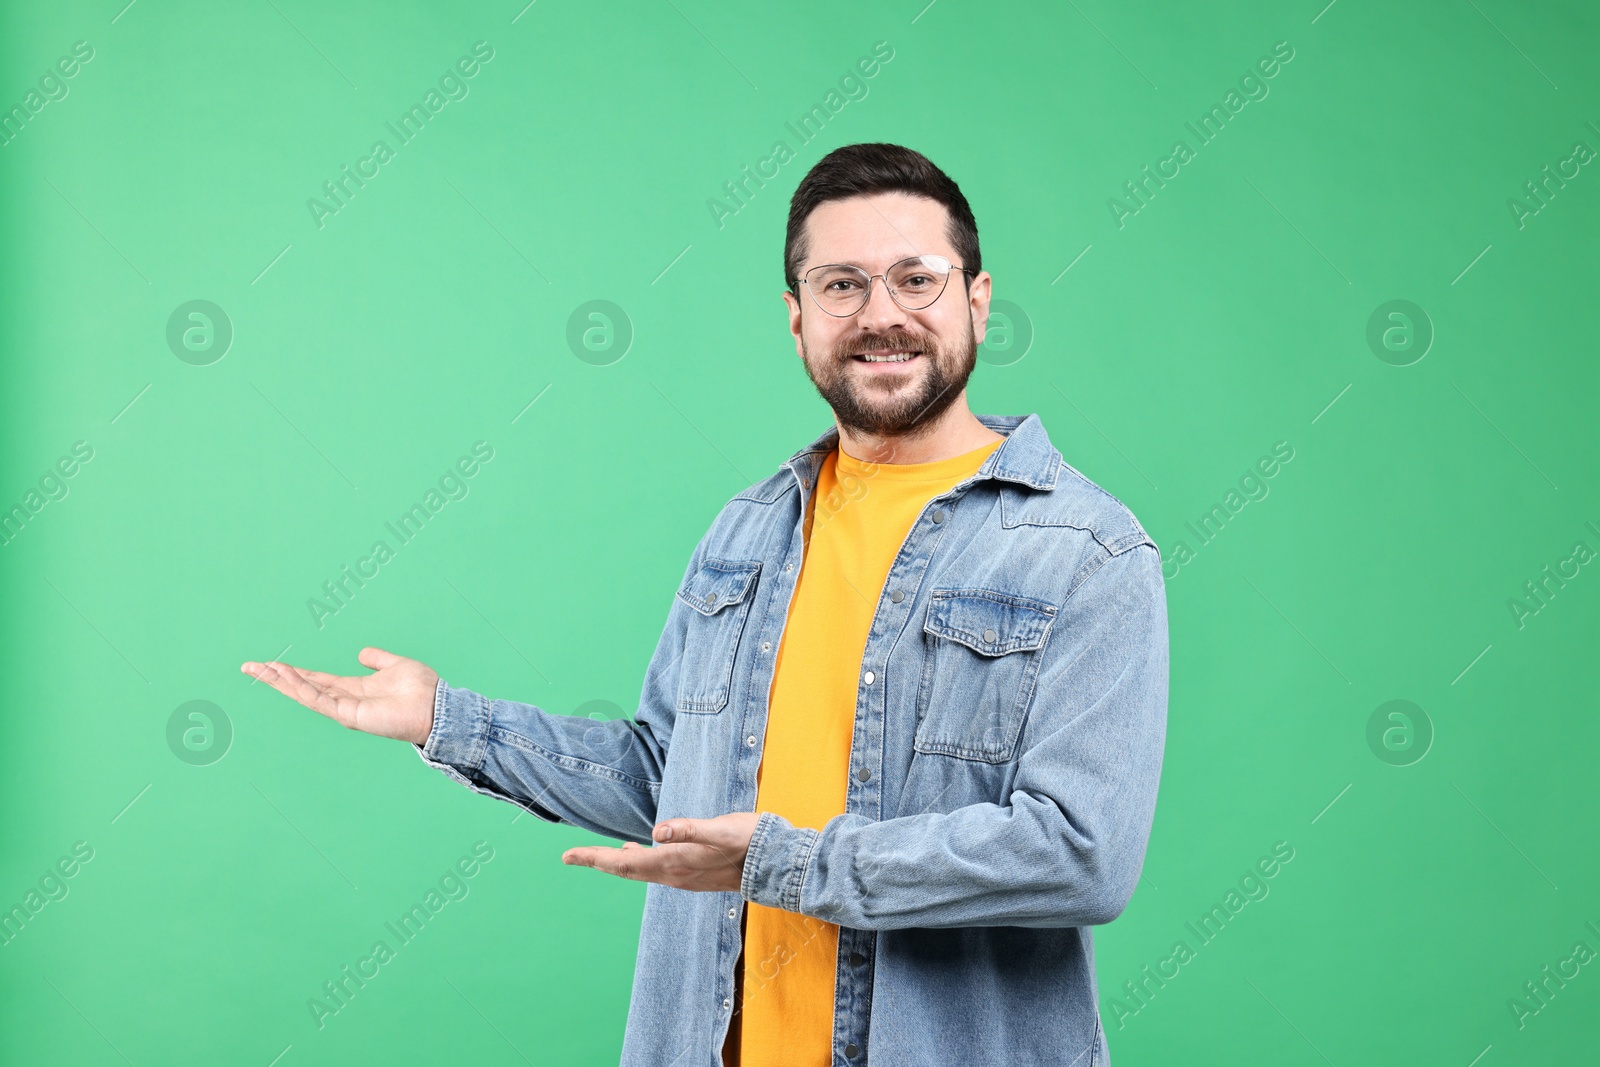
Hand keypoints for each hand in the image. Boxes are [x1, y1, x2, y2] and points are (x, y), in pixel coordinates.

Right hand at [240, 647, 438, 744]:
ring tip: (259, 669)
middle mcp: (344, 701)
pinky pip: (319, 700)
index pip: (314, 679)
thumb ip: (378, 659)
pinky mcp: (349, 715)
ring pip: (305, 694)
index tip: (268, 664)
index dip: (292, 672)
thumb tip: (362, 653)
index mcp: (352, 689)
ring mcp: (345, 709)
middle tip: (248, 667)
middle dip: (275, 678)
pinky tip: (285, 676)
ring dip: (281, 681)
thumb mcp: (395, 665)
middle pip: (302, 687)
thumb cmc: (421, 690)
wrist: (437, 707)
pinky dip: (302, 688)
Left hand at [562, 812, 760, 892]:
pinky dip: (639, 860)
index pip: (623, 863)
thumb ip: (690, 829)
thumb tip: (658, 830)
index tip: (567, 856)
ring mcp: (683, 876)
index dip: (594, 859)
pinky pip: (656, 869)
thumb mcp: (720, 830)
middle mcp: (673, 874)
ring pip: (641, 870)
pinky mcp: (693, 873)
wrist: (776, 865)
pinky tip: (642, 850)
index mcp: (673, 862)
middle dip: (598, 861)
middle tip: (571, 857)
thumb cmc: (750, 842)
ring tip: (600, 855)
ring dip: (618, 862)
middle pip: (626, 869)